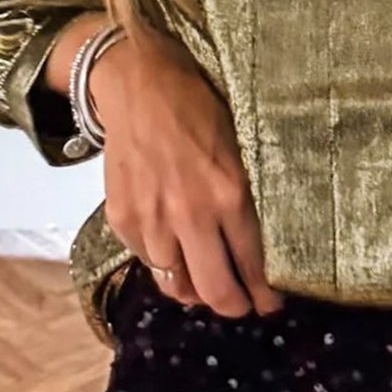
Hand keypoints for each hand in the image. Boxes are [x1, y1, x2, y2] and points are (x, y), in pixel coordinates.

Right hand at [89, 29, 283, 317]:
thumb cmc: (197, 109)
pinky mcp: (122, 219)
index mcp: (229, 195)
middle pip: (214, 290)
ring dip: (193, 288)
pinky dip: (162, 262)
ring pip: (176, 283)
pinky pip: (147, 260)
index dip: (263, 294)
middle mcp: (190, 215)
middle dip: (233, 306)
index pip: (252, 265)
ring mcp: (152, 220)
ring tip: (205, 279)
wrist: (139, 85)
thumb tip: (251, 246)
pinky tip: (173, 249)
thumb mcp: (237, 148)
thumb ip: (242, 199)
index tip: (269, 304)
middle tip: (241, 306)